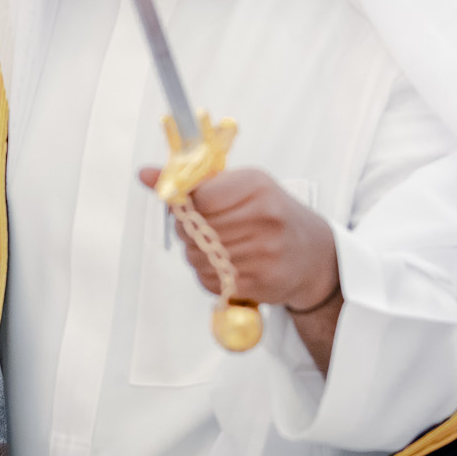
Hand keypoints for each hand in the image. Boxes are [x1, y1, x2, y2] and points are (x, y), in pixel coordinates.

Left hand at [139, 165, 342, 371]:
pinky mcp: (261, 281)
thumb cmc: (271, 215)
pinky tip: (227, 265)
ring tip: (218, 247)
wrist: (313, 255)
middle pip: (197, 229)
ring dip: (198, 254)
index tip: (190, 207)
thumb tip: (144, 174)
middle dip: (191, 232)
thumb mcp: (240, 186)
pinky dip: (210, 274)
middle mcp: (264, 217)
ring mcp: (265, 252)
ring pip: (200, 257)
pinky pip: (212, 280)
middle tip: (204, 230)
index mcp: (257, 186)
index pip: (200, 197)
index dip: (187, 206)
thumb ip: (192, 181)